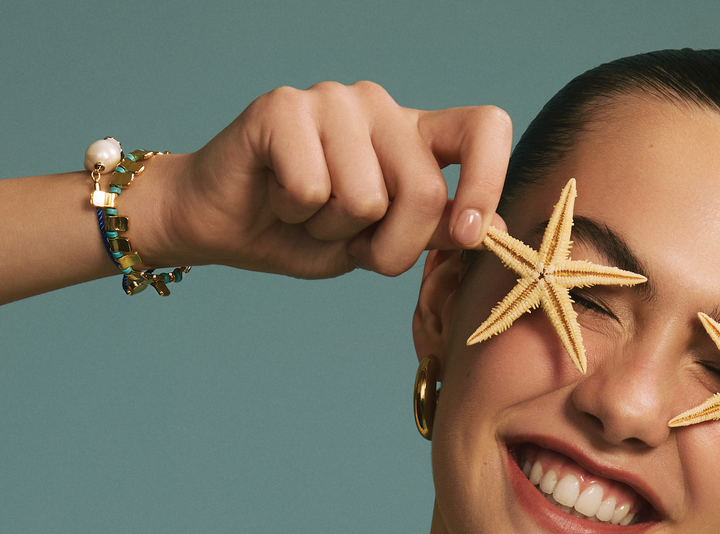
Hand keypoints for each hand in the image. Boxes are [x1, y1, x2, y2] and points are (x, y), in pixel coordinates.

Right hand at [158, 80, 510, 278]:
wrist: (222, 227)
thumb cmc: (302, 234)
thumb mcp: (379, 244)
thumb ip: (433, 231)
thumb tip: (496, 229)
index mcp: (413, 136)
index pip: (485, 127)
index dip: (489, 182)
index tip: (468, 233)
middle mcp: (380, 107)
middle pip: (424, 190)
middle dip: (386, 247)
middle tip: (346, 241)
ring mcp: (332, 100)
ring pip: (364, 197)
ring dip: (329, 231)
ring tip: (304, 212)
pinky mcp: (283, 107)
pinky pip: (311, 188)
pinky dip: (291, 214)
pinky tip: (276, 198)